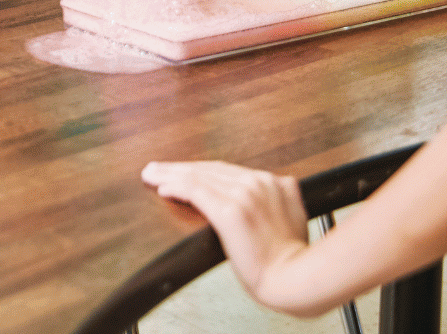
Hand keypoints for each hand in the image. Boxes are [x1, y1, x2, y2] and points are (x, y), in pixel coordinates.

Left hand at [141, 160, 310, 308]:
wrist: (294, 279)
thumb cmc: (292, 260)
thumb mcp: (293, 219)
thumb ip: (278, 201)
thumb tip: (266, 200)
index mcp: (275, 183)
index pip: (227, 170)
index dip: (200, 169)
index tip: (182, 170)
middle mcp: (260, 183)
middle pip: (211, 169)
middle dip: (180, 168)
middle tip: (157, 168)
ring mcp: (246, 195)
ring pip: (199, 177)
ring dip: (170, 175)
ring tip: (151, 175)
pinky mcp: (231, 211)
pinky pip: (196, 191)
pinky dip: (176, 187)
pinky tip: (162, 188)